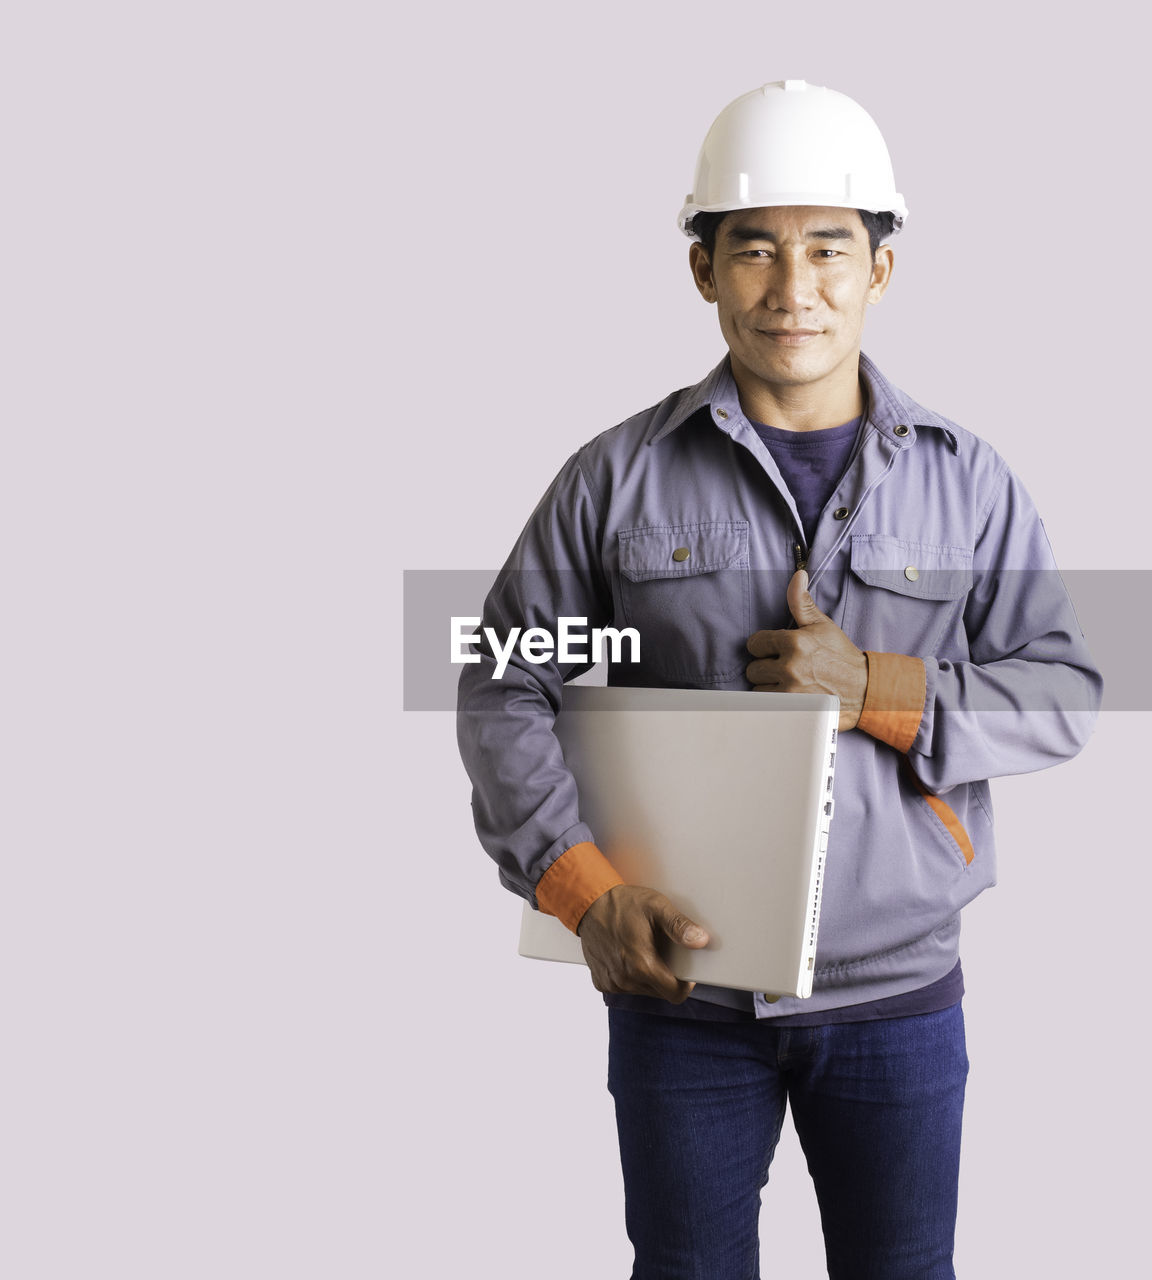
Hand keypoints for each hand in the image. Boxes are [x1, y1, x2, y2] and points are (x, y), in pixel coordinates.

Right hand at [576, 884, 709, 1003]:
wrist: (589, 903)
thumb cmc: (623, 904)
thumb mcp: (656, 907)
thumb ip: (680, 926)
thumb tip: (701, 941)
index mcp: (642, 965)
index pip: (675, 994)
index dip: (685, 984)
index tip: (684, 969)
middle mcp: (625, 980)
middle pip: (660, 992)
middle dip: (666, 976)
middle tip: (661, 951)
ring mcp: (612, 983)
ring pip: (643, 990)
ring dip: (648, 976)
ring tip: (642, 950)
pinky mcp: (601, 982)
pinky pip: (625, 987)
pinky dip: (630, 975)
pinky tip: (626, 955)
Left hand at [746, 569, 868, 731]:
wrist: (864, 689)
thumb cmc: (841, 657)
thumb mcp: (822, 625)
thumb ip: (801, 602)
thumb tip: (797, 575)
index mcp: (795, 642)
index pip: (754, 643)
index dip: (764, 647)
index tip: (775, 651)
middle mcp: (790, 667)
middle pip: (753, 669)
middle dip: (765, 669)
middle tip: (784, 670)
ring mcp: (790, 692)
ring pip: (757, 690)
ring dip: (768, 689)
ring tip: (787, 685)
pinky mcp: (792, 711)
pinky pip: (764, 707)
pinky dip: (772, 704)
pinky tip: (786, 699)